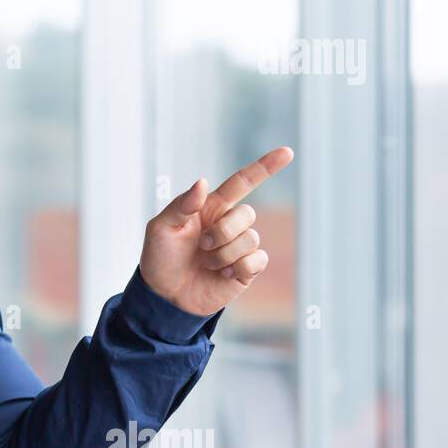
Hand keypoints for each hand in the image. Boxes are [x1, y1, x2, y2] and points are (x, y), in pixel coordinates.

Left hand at [139, 147, 294, 316]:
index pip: (242, 182)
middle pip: (247, 214)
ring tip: (207, 263)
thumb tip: (203, 182)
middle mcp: (229, 224)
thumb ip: (182, 205)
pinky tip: (223, 274)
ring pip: (251, 238)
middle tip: (201, 245)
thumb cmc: (160, 257)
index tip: (287, 152)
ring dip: (224, 254)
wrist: (164, 295)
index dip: (265, 167)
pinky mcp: (247, 269)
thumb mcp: (161, 227)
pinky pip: (257, 260)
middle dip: (223, 231)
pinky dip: (239, 267)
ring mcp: (239, 247)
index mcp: (211, 207)